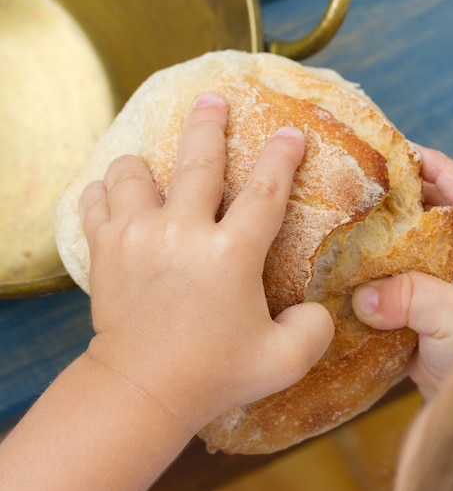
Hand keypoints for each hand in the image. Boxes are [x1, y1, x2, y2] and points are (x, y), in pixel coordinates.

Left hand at [79, 93, 334, 431]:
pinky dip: (106, 193)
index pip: (266, 191)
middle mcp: (183, 233)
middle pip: (198, 160)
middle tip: (213, 100)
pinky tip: (118, 199)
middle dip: (210, 124)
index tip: (290, 132)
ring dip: (147, 164)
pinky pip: (96, 200)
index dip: (283, 157)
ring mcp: (137, 237)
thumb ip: (315, 330)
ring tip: (154, 169)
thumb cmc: (214, 375)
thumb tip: (317, 309)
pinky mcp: (105, 250)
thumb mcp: (284, 361)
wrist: (142, 390)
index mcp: (231, 255)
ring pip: (134, 172)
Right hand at [352, 145, 452, 400]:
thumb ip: (409, 297)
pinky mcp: (441, 303)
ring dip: (393, 234)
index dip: (432, 165)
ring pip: (423, 242)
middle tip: (365, 181)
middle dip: (405, 198)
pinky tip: (358, 260)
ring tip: (356, 215)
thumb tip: (361, 295)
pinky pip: (411, 273)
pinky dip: (387, 266)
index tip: (396, 146)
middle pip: (442, 211)